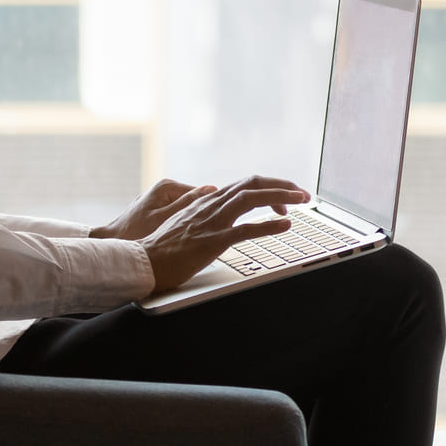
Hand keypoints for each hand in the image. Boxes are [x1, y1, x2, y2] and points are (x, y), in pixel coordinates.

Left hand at [92, 179, 208, 242]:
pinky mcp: (159, 210)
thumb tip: (212, 189)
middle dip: (203, 216)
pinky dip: (183, 225)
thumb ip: (188, 204)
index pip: (203, 194)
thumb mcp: (165, 219)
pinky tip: (184, 238)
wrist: (112, 243)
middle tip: (210, 234)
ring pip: (189, 210)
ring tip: (197, 238)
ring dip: (194, 222)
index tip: (222, 222)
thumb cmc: (135, 233)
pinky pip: (179, 216)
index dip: (213, 209)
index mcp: (168, 187)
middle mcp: (165, 189)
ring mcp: (162, 199)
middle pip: (196, 202)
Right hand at [135, 175, 310, 292]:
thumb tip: (215, 200)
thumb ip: (201, 210)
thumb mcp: (185, 221)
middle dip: (281, 185)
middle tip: (302, 193)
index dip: (268, 187)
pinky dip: (268, 225)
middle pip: (252, 184)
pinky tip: (285, 225)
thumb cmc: (162, 247)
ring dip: (280, 197)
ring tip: (301, 200)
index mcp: (206, 201)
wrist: (143, 260)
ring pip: (251, 199)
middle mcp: (211, 205)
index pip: (244, 185)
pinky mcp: (212, 241)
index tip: (285, 195)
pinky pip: (245, 229)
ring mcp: (212, 222)